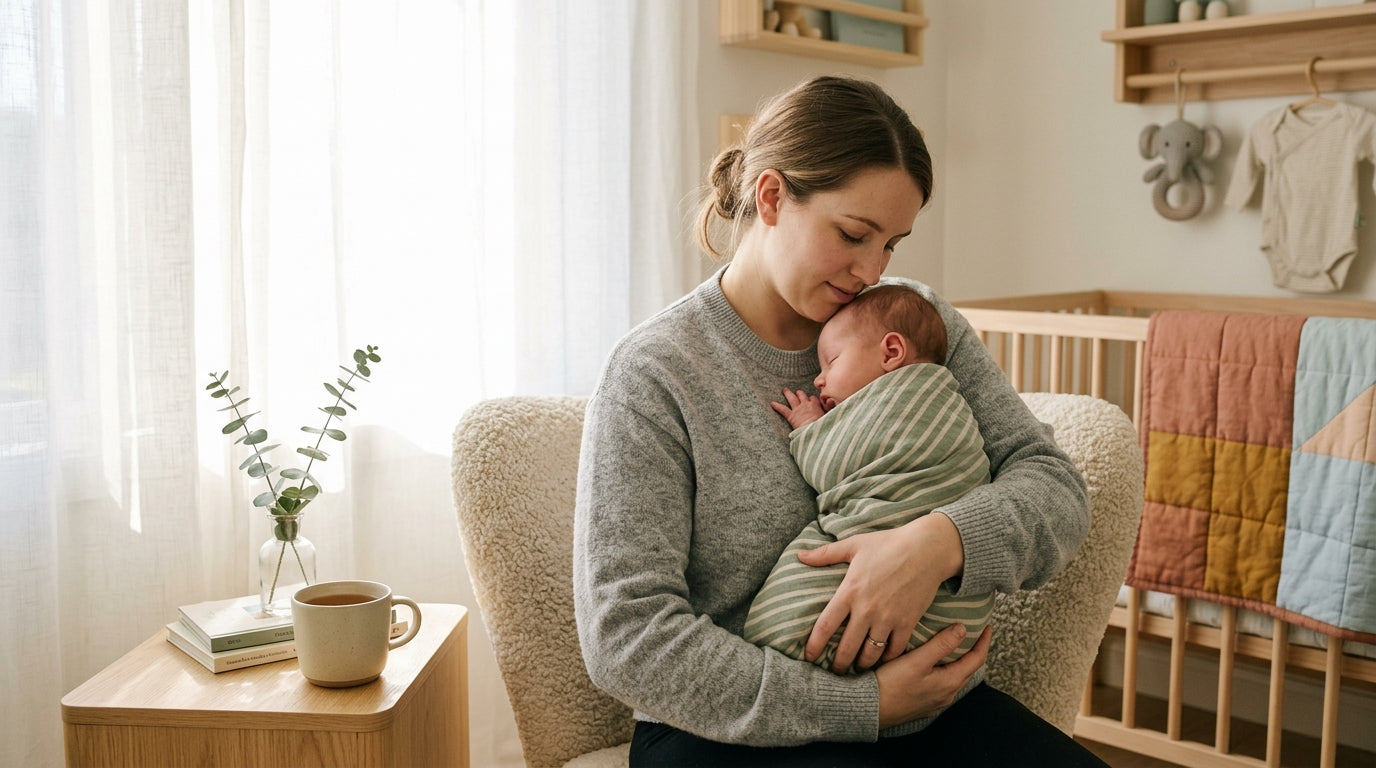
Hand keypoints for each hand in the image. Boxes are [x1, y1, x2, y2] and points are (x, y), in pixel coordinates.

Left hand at [769, 388, 825, 428]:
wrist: (814, 432)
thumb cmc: (823, 426)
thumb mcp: (830, 415)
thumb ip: (830, 407)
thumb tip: (831, 399)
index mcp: (816, 405)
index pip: (813, 398)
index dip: (812, 399)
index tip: (812, 400)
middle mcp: (806, 404)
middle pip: (802, 395)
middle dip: (799, 393)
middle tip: (798, 392)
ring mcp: (798, 409)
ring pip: (792, 398)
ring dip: (787, 393)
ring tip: (784, 390)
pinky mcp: (791, 416)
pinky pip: (782, 409)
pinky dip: (777, 406)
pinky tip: (772, 403)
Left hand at [799, 514, 963, 673]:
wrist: (928, 548)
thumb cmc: (889, 543)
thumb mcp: (854, 545)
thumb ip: (825, 554)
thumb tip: (799, 555)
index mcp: (849, 591)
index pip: (825, 626)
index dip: (814, 646)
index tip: (809, 657)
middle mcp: (866, 609)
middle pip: (846, 648)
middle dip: (839, 665)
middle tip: (835, 672)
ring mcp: (888, 618)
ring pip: (870, 653)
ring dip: (862, 665)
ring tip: (858, 668)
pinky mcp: (908, 622)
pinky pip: (894, 650)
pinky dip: (887, 658)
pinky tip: (882, 659)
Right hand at [876, 624, 991, 727]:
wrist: (868, 710)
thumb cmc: (890, 685)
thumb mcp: (917, 660)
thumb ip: (941, 644)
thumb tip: (963, 629)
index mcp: (949, 682)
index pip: (976, 659)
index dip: (983, 641)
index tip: (987, 626)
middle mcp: (946, 694)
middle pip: (968, 669)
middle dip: (973, 650)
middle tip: (974, 633)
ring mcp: (935, 701)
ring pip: (955, 677)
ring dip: (959, 661)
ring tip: (955, 645)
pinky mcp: (923, 704)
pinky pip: (942, 684)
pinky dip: (946, 670)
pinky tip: (935, 665)